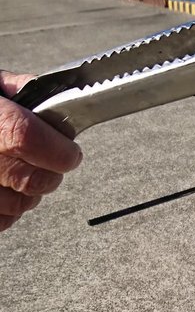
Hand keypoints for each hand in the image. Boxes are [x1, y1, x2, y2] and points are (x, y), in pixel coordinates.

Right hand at [0, 70, 82, 230]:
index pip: (24, 137)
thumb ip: (17, 90)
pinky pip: (2, 221)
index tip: (71, 152)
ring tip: (24, 173)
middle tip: (55, 162)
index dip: (56, 149)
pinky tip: (4, 189)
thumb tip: (52, 102)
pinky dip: (10, 210)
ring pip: (18, 205)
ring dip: (31, 193)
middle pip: (27, 178)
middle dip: (51, 173)